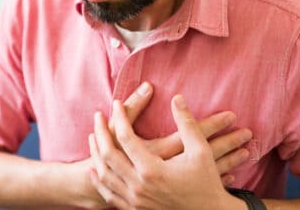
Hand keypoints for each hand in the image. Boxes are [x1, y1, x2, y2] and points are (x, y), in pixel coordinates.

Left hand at [90, 95, 249, 209]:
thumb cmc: (206, 182)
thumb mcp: (200, 151)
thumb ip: (187, 123)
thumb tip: (177, 98)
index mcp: (152, 170)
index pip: (126, 137)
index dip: (120, 117)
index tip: (116, 103)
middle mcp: (139, 186)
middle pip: (108, 154)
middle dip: (100, 132)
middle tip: (98, 116)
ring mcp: (134, 200)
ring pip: (104, 175)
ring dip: (95, 154)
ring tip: (93, 136)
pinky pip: (109, 194)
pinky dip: (99, 179)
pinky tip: (96, 168)